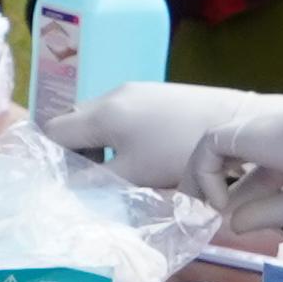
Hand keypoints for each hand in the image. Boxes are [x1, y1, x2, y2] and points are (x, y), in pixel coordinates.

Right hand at [73, 79, 282, 182]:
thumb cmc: (180, 151)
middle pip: (72, 120)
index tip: (58, 181)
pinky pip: (118, 112)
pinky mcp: (154, 93)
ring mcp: (135, 90)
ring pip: (96, 116)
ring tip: (111, 170)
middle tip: (84, 180)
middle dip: (71, 150)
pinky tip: (136, 154)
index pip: (53, 130)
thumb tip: (65, 190)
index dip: (49, 157)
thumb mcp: (133, 175)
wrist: (234, 122)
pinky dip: (115, 134)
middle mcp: (112, 95)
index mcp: (101, 114)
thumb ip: (95, 182)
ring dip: (94, 142)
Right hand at [179, 85, 282, 239]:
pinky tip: (267, 199)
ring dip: (239, 180)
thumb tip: (233, 224)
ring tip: (239, 214)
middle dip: (213, 179)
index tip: (220, 208)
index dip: (204, 178)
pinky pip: (270, 149)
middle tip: (209, 210)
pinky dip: (261, 172)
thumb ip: (266, 213)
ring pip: (249, 151)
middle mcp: (268, 125)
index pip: (208, 147)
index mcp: (260, 138)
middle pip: (223, 146)